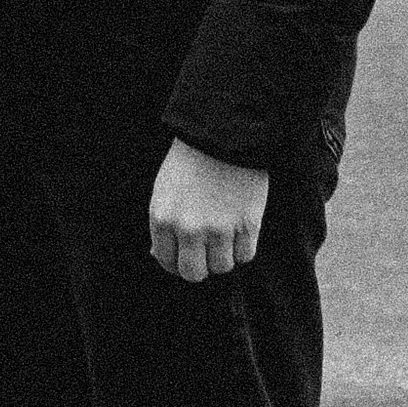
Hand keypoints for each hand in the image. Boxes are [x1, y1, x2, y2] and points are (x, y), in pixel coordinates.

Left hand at [148, 140, 268, 282]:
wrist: (224, 133)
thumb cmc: (191, 160)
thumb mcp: (164, 190)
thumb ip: (163, 226)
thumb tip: (160, 255)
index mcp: (163, 218)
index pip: (168, 262)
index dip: (178, 264)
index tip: (187, 257)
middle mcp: (188, 228)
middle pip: (194, 274)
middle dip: (201, 266)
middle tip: (207, 252)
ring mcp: (219, 229)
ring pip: (222, 267)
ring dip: (224, 255)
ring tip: (226, 232)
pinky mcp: (247, 225)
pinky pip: (245, 255)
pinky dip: (244, 247)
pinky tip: (240, 228)